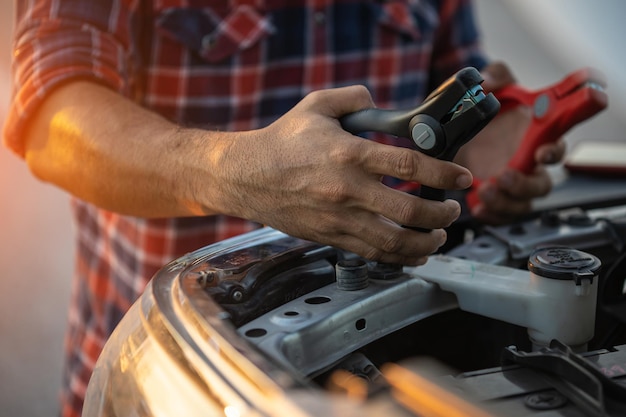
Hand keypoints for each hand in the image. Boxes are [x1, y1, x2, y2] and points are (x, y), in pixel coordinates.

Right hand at [200, 86, 473, 264]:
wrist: (246, 177)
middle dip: (442, 214)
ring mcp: (339, 218)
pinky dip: (399, 258)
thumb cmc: (282, 141)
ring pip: (394, 242)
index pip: (409, 166)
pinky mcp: (330, 236)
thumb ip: (353, 97)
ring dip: (426, 243)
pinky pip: (372, 254)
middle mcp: (348, 190)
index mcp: (349, 154)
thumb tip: (378, 101)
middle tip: (453, 210)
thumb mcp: (316, 106)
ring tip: (440, 236)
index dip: (443, 174)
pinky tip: (414, 254)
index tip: (463, 178)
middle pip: (409, 211)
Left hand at [455, 62, 565, 223]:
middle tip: (504, 176)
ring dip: (507, 202)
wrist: (457, 130)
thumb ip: (495, 76)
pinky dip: (492, 215)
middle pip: (541, 185)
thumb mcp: (490, 87)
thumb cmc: (486, 111)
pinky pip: (501, 214)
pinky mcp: (494, 196)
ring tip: (485, 191)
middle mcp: (527, 164)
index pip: (556, 148)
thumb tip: (489, 80)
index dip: (553, 153)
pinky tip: (477, 207)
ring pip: (522, 204)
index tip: (541, 153)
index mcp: (535, 138)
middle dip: (524, 185)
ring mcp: (511, 183)